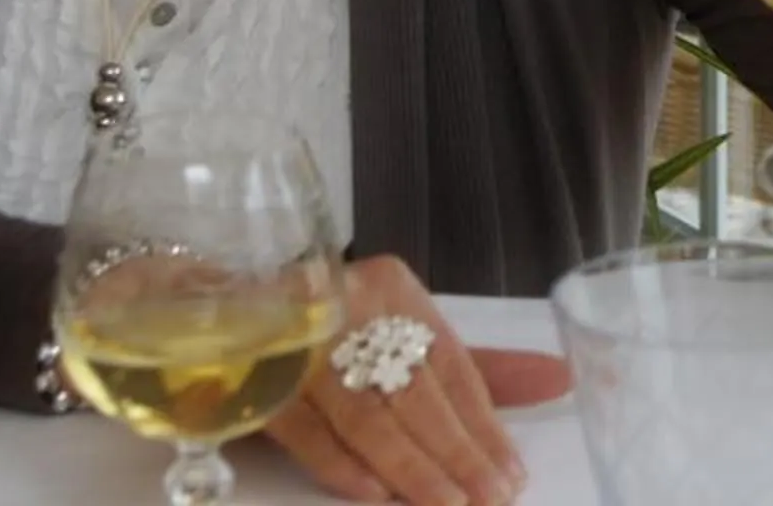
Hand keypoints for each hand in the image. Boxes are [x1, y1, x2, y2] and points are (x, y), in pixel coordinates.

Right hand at [268, 256, 571, 504]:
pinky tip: (377, 496)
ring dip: (411, 468)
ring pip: (368, 414)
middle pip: (415, 391)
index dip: (485, 423)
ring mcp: (299, 342)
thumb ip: (475, 367)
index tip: (513, 474)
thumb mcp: (399, 339)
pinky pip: (307, 429)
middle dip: (458, 452)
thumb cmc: (329, 334)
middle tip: (493, 499)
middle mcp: (349, 305)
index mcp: (393, 288)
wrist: (212, 317)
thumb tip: (560, 379)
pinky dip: (342, 465)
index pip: (452, 364)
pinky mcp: (254, 379)